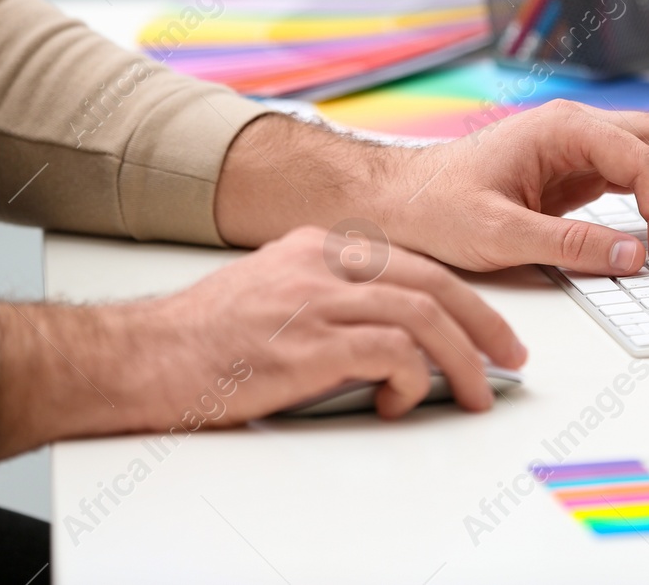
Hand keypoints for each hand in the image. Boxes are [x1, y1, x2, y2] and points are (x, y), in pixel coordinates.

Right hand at [166, 227, 526, 418]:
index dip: (462, 296)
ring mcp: (314, 300)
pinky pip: (389, 354)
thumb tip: (386, 333)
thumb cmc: (200, 337)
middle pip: (431, 281)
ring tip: (475, 391)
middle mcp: (321, 263)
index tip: (487, 326)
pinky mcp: (305, 344)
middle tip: (509, 356)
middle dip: (482, 322)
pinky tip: (401, 402)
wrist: (140, 356)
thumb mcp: (272, 291)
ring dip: (461, 358)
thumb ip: (327, 296)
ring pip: (421, 314)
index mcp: (316, 246)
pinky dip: (412, 380)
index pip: (412, 262)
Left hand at [383, 100, 648, 276]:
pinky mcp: (577, 173)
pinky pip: (636, 176)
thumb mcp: (498, 233)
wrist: (398, 199)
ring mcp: (580, 148)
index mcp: (562, 127)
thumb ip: (568, 244)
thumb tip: (633, 256)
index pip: (641, 158)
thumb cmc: (435, 205)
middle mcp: (578, 128)